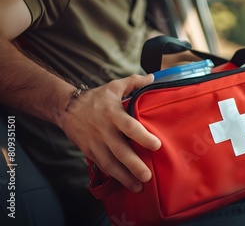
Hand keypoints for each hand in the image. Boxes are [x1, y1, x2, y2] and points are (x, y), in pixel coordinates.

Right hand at [59, 74, 160, 192]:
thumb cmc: (96, 98)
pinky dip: (114, 176)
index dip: (143, 137)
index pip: (129, 126)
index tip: (156, 145)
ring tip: (139, 187)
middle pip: (120, 151)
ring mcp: (96, 143)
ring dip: (125, 177)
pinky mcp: (89, 151)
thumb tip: (153, 77)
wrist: (67, 108)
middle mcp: (105, 130)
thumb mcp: (114, 86)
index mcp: (113, 113)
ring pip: (110, 163)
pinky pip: (103, 166)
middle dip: (134, 165)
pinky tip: (126, 183)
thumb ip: (134, 82)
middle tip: (148, 176)